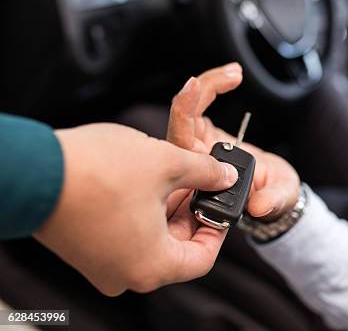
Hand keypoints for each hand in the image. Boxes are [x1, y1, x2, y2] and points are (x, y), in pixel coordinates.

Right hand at [35, 122, 238, 295]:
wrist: (33, 169)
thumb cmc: (97, 172)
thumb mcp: (167, 163)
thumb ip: (205, 173)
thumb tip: (224, 176)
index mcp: (151, 266)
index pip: (202, 259)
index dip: (218, 229)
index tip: (221, 205)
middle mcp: (126, 275)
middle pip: (176, 248)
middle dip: (190, 212)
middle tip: (198, 182)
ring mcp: (102, 265)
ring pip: (151, 240)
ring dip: (166, 209)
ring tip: (172, 175)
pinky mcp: (85, 250)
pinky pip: (126, 236)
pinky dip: (142, 213)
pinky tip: (145, 182)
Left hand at [167, 63, 300, 221]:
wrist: (272, 193)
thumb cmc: (271, 198)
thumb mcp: (278, 200)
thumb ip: (271, 202)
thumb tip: (259, 205)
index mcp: (199, 181)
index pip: (181, 146)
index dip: (184, 114)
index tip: (195, 90)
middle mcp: (193, 162)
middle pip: (181, 122)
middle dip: (198, 93)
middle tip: (229, 76)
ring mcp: (197, 146)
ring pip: (188, 110)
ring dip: (208, 84)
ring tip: (235, 72)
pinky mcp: (204, 133)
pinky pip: (199, 105)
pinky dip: (213, 87)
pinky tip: (233, 75)